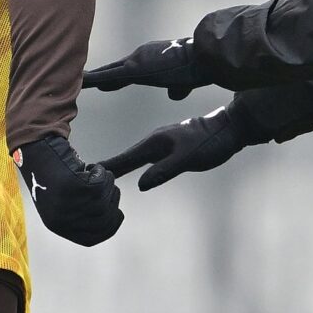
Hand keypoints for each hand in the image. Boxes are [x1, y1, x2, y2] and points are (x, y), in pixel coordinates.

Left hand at [16, 133, 123, 246]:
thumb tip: (110, 217)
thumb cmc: (50, 175)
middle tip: (109, 186)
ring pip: (104, 201)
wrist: (34, 152)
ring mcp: (65, 203)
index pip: (92, 238)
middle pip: (103, 219)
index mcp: (58, 226)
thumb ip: (81, 216)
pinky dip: (102, 173)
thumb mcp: (61, 203)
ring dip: (108, 184)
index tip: (118, 213)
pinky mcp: (70, 186)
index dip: (110, 227)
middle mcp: (61, 219)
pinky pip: (100, 184)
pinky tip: (92, 167)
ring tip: (97, 173)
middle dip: (112, 201)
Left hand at [83, 37, 203, 99]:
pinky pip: (107, 76)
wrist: (202, 57)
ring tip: (71, 82)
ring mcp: (134, 61)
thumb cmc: (197, 68)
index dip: (112, 78)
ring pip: (106, 72)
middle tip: (80, 81)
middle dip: (97, 77)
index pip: (125, 71)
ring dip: (90, 79)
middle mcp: (138, 58)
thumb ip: (178, 88)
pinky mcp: (134, 69)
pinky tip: (79, 81)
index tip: (102, 83)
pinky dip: (93, 79)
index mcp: (150, 61)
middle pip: (111, 70)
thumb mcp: (184, 81)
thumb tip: (174, 95)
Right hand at [99, 108, 250, 190]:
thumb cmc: (211, 143)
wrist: (230, 128)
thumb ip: (165, 170)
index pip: (125, 159)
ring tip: (98, 177)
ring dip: (116, 167)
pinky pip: (142, 158)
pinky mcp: (167, 147)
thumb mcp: (189, 159)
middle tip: (82, 181)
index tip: (84, 175)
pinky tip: (127, 169)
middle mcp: (153, 142)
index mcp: (154, 144)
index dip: (105, 168)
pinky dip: (130, 165)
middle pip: (124, 159)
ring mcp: (160, 144)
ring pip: (132, 158)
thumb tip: (141, 184)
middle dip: (104, 169)